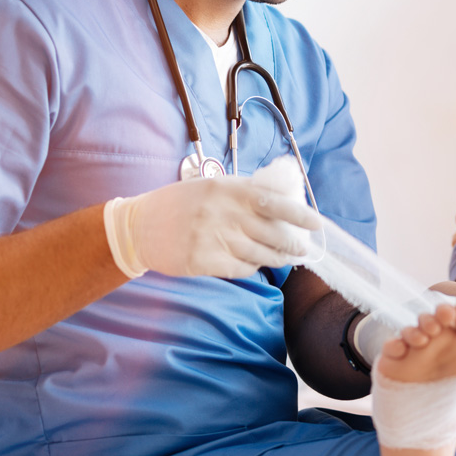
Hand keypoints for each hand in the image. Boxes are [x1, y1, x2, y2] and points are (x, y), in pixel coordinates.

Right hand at [104, 173, 319, 278]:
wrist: (138, 227)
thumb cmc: (180, 204)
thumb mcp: (212, 186)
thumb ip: (243, 192)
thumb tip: (283, 199)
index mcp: (227, 189)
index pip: (273, 201)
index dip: (299, 214)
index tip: (317, 223)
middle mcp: (222, 213)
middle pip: (271, 233)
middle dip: (293, 244)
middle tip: (303, 249)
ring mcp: (212, 238)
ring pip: (259, 254)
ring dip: (276, 258)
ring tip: (285, 258)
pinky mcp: (203, 261)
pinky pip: (240, 269)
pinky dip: (251, 268)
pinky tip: (252, 264)